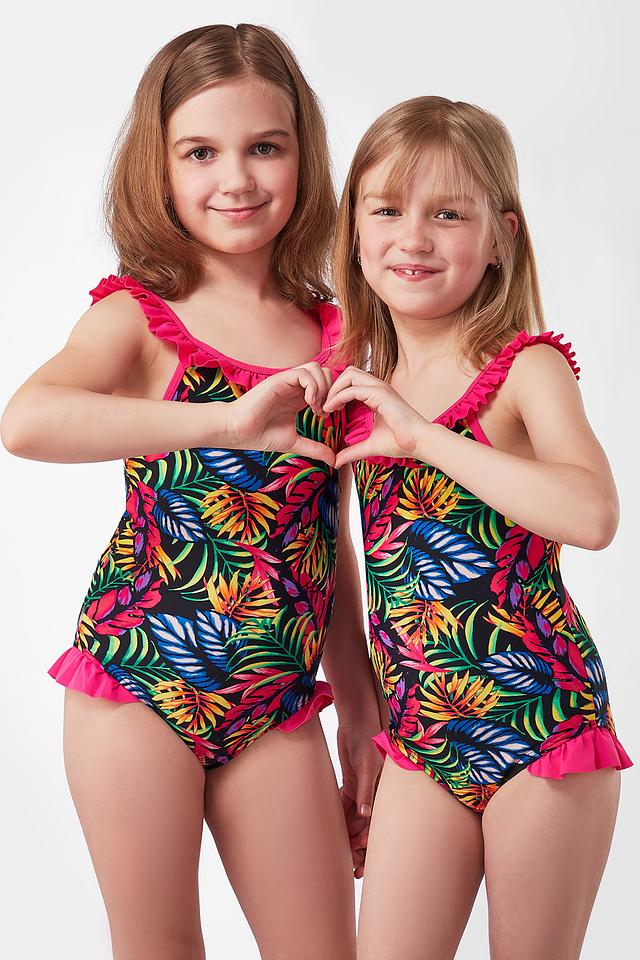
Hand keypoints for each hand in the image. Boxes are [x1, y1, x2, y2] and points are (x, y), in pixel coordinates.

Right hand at [227, 362, 334, 464]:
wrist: (239, 431)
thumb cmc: (262, 436)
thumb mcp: (295, 443)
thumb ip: (315, 448)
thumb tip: (334, 460)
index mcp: (299, 397)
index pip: (325, 384)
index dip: (331, 398)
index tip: (325, 417)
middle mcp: (295, 387)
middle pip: (325, 372)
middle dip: (331, 391)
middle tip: (323, 411)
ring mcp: (287, 381)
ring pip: (317, 369)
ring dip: (322, 388)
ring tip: (315, 408)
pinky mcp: (280, 380)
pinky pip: (304, 373)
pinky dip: (313, 387)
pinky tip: (308, 404)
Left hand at [323, 367, 427, 467]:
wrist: (419, 442)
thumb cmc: (400, 442)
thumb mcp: (369, 446)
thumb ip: (352, 451)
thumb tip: (335, 461)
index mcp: (376, 394)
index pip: (351, 382)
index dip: (336, 392)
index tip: (326, 410)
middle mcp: (378, 387)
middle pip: (348, 372)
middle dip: (332, 386)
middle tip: (322, 405)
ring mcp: (380, 388)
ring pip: (349, 374)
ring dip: (333, 389)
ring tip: (326, 407)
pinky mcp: (381, 394)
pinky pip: (353, 388)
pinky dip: (338, 396)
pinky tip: (332, 410)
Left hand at [337, 724, 383, 878]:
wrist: (356, 719)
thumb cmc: (366, 739)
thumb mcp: (368, 765)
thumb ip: (366, 789)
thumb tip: (366, 814)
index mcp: (380, 791)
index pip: (374, 821)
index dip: (368, 840)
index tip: (358, 855)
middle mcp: (371, 793)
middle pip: (364, 825)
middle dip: (358, 845)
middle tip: (349, 865)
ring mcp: (359, 788)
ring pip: (353, 818)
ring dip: (347, 834)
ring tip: (338, 852)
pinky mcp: (350, 782)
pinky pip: (344, 804)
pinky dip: (338, 817)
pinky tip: (329, 830)